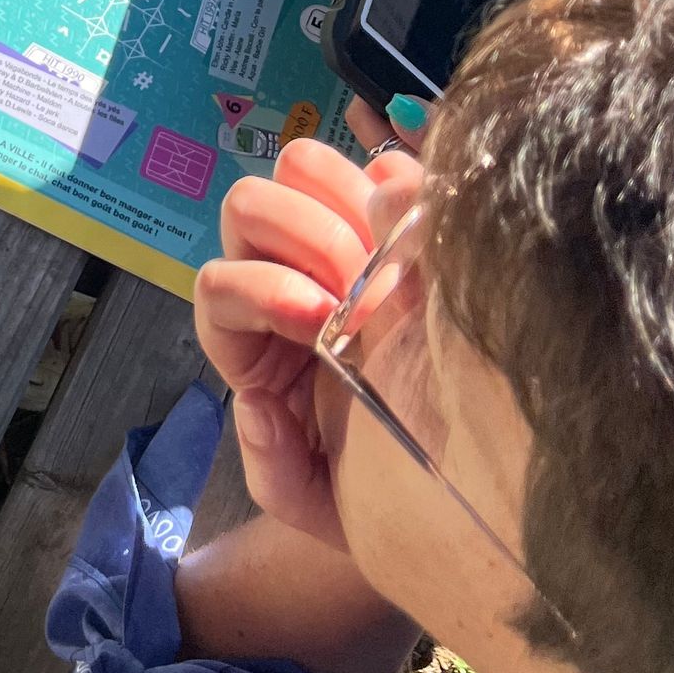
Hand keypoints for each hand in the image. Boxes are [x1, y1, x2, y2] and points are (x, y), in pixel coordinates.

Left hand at [193, 140, 419, 550]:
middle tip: (358, 285)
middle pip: (249, 205)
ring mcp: (339, 240)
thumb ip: (276, 471)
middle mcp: (282, 279)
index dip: (263, 293)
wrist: (455, 482)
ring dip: (343, 206)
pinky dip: (401, 184)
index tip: (323, 325)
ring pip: (303, 169)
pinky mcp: (398, 220)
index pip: (218, 285)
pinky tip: (428, 234)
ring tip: (391, 260)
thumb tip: (253, 406)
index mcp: (253, 344)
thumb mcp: (323, 504)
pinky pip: (383, 168)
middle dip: (301, 236)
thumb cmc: (379, 489)